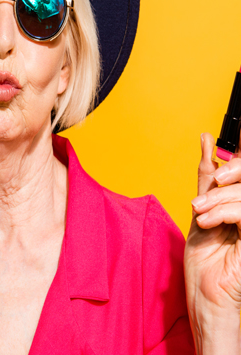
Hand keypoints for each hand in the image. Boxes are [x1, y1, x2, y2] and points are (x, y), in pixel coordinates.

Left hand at [184, 132, 240, 351]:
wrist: (206, 297)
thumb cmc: (205, 260)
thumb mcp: (202, 210)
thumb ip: (208, 179)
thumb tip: (207, 143)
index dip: (238, 156)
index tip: (211, 139)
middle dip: (232, 170)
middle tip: (212, 180)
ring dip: (218, 197)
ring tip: (199, 210)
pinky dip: (223, 211)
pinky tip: (206, 221)